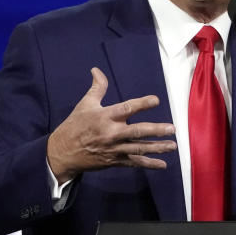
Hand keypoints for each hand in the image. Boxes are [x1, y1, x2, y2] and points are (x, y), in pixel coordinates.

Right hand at [46, 67, 176, 183]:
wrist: (62, 153)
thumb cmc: (75, 126)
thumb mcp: (85, 105)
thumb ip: (97, 88)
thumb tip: (96, 70)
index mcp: (104, 117)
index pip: (126, 109)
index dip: (141, 104)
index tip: (156, 100)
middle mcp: (111, 133)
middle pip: (137, 132)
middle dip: (156, 130)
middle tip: (172, 128)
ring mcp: (114, 149)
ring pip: (139, 149)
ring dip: (157, 148)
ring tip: (173, 145)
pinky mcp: (114, 161)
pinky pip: (134, 162)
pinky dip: (149, 164)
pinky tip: (162, 164)